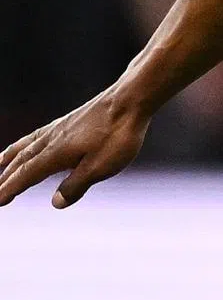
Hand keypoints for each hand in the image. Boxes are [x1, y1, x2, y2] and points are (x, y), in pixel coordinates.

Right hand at [0, 87, 149, 208]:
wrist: (133, 97)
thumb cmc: (119, 133)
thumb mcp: (100, 166)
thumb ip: (76, 185)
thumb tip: (55, 202)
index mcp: (56, 153)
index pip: (26, 175)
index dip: (10, 189)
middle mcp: (53, 138)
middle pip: (23, 160)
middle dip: (7, 177)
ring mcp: (63, 126)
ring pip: (30, 144)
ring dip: (13, 156)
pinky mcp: (74, 118)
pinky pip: (42, 132)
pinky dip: (29, 140)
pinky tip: (35, 140)